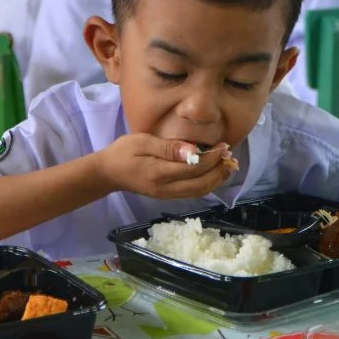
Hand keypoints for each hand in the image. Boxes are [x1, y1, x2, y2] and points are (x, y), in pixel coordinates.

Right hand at [98, 134, 236, 199]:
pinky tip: (214, 173)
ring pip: (199, 191)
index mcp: (159, 172)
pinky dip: (207, 184)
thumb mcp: (142, 142)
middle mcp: (165, 188)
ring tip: (227, 165)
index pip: (193, 168)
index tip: (223, 145)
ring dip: (216, 179)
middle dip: (218, 171)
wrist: (108, 173)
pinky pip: (193, 193)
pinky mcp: (168, 196)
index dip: (212, 158)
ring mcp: (167, 195)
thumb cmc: (123, 152)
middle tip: (230, 155)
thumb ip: (168, 148)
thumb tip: (193, 150)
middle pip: (200, 184)